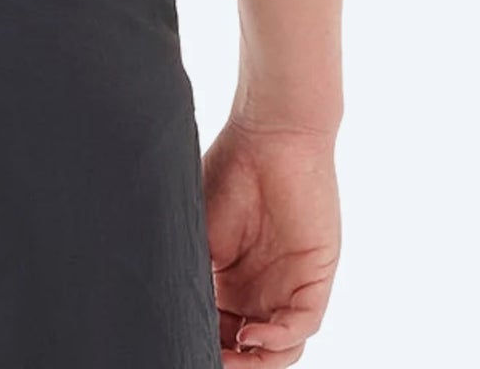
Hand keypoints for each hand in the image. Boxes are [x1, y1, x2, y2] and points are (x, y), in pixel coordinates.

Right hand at [202, 116, 339, 364]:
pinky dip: (279, 338)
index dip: (209, 349)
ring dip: (258, 362)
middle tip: (208, 362)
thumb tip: (164, 313)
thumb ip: (192, 275)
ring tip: (231, 358)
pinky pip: (303, 323)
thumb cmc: (227, 171)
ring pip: (281, 347)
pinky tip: (253, 335)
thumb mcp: (198, 232)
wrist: (268, 133)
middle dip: (233, 363)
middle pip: (253, 350)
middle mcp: (264, 290)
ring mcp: (291, 286)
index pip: (223, 334)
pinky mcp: (315, 277)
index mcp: (233, 283)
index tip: (183, 349)